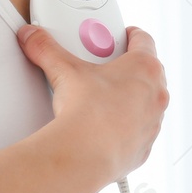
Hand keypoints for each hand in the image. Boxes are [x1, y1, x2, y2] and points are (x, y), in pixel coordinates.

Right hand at [18, 24, 169, 185]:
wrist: (85, 155)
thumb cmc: (89, 113)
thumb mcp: (64, 71)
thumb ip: (47, 49)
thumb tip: (34, 38)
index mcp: (145, 68)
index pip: (144, 40)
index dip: (131, 36)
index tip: (120, 37)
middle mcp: (156, 94)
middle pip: (147, 71)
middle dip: (128, 67)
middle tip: (105, 67)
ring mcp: (154, 122)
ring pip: (147, 102)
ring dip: (131, 98)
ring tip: (103, 99)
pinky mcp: (144, 147)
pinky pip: (140, 131)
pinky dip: (128, 127)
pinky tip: (106, 127)